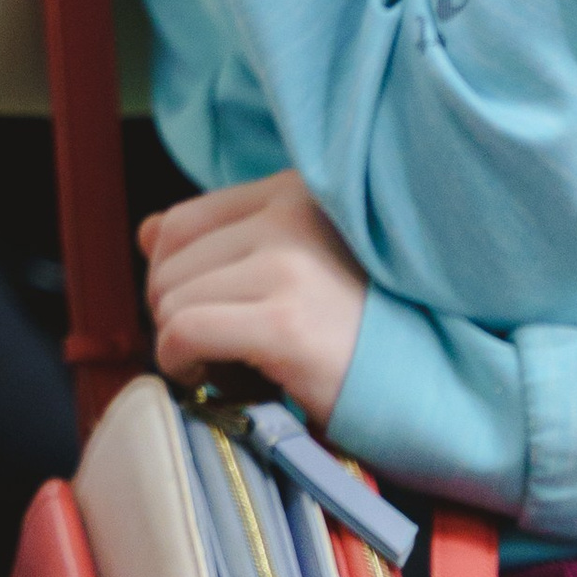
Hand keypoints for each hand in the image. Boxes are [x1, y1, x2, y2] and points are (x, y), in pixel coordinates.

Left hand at [141, 169, 367, 423]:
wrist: (431, 383)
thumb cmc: (361, 328)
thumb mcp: (297, 263)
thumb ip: (226, 239)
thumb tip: (145, 233)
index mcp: (295, 192)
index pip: (182, 220)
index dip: (169, 272)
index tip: (193, 311)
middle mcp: (290, 215)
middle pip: (170, 260)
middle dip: (171, 310)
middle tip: (207, 348)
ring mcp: (288, 265)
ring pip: (172, 297)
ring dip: (176, 340)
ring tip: (216, 363)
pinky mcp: (284, 321)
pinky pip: (184, 331)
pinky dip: (177, 361)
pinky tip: (204, 379)